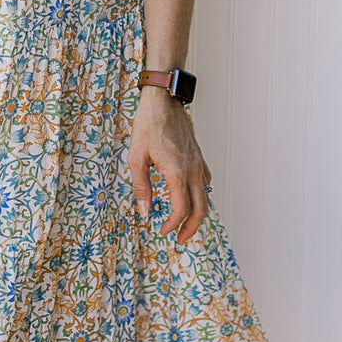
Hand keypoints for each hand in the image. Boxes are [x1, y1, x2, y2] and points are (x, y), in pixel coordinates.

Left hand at [128, 87, 212, 243]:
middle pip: (200, 209)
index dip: (173, 225)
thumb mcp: (135, 157)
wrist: (163, 101)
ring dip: (197, 214)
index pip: (181, 210)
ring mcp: (198, 163)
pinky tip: (190, 196)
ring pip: (206, 197)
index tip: (162, 231)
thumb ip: (141, 187)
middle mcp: (192, 170)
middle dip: (191, 228)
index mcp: (177, 173)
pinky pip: (205, 182)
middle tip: (180, 239)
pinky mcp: (198, 157)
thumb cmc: (147, 126)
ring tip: (184, 223)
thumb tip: (145, 211)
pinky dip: (200, 195)